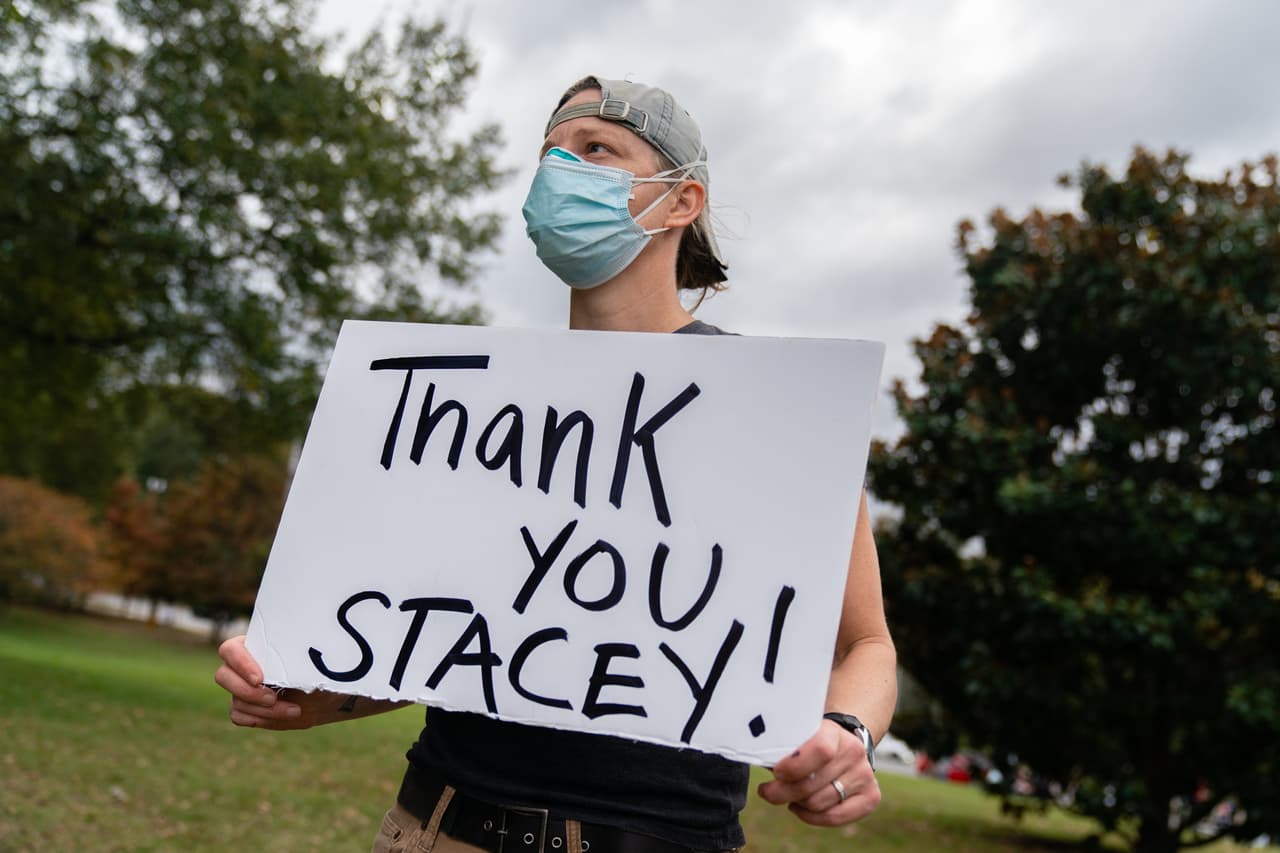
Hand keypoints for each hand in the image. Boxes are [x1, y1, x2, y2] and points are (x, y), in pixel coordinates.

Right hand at [214, 634, 359, 729]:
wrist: (322, 696)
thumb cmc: (316, 673)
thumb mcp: (309, 666)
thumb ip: (294, 663)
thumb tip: (295, 668)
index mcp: (254, 646)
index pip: (230, 649)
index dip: (240, 664)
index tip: (260, 679)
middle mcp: (241, 666)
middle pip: (223, 676)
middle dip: (248, 692)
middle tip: (273, 698)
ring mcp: (239, 688)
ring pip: (235, 700)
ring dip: (264, 709)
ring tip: (294, 709)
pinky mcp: (243, 708)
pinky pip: (238, 716)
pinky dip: (261, 718)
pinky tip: (284, 715)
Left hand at [757, 719, 880, 825]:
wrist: (844, 744)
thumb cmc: (811, 742)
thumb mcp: (799, 735)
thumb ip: (785, 748)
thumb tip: (763, 762)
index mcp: (834, 732)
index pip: (820, 750)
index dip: (793, 766)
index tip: (775, 773)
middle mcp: (854, 752)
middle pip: (812, 784)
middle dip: (782, 792)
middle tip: (767, 790)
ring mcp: (865, 775)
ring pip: (819, 804)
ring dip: (796, 803)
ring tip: (787, 796)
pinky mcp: (872, 796)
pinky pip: (835, 817)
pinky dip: (811, 817)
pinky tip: (799, 807)